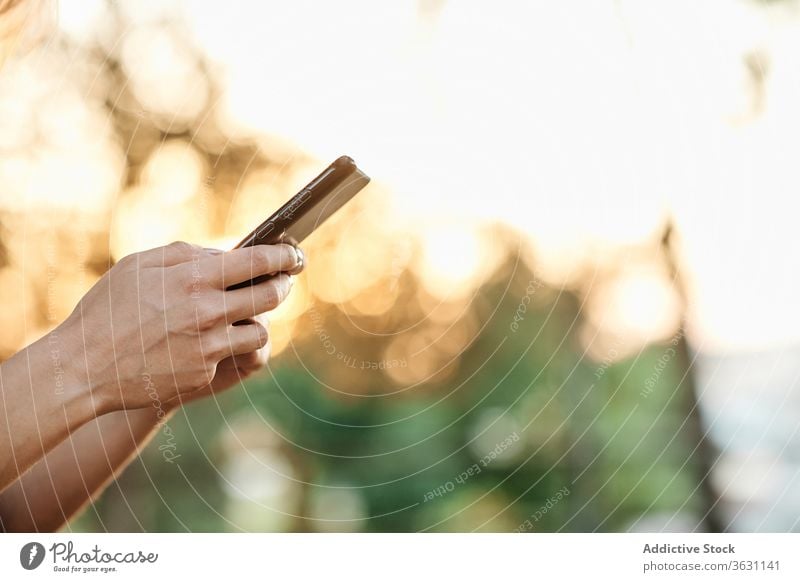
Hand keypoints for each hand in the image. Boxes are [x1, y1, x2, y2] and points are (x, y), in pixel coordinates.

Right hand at [58, 241, 301, 412]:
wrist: (84, 368)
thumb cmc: (109, 310)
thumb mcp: (140, 265)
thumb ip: (188, 253)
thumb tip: (227, 252)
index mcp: (192, 278)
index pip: (258, 262)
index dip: (283, 257)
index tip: (294, 255)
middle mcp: (206, 312)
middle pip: (270, 296)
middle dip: (283, 285)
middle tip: (284, 280)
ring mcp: (208, 347)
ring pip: (259, 330)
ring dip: (257, 319)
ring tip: (247, 312)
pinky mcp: (204, 374)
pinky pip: (235, 355)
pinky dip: (231, 345)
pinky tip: (217, 338)